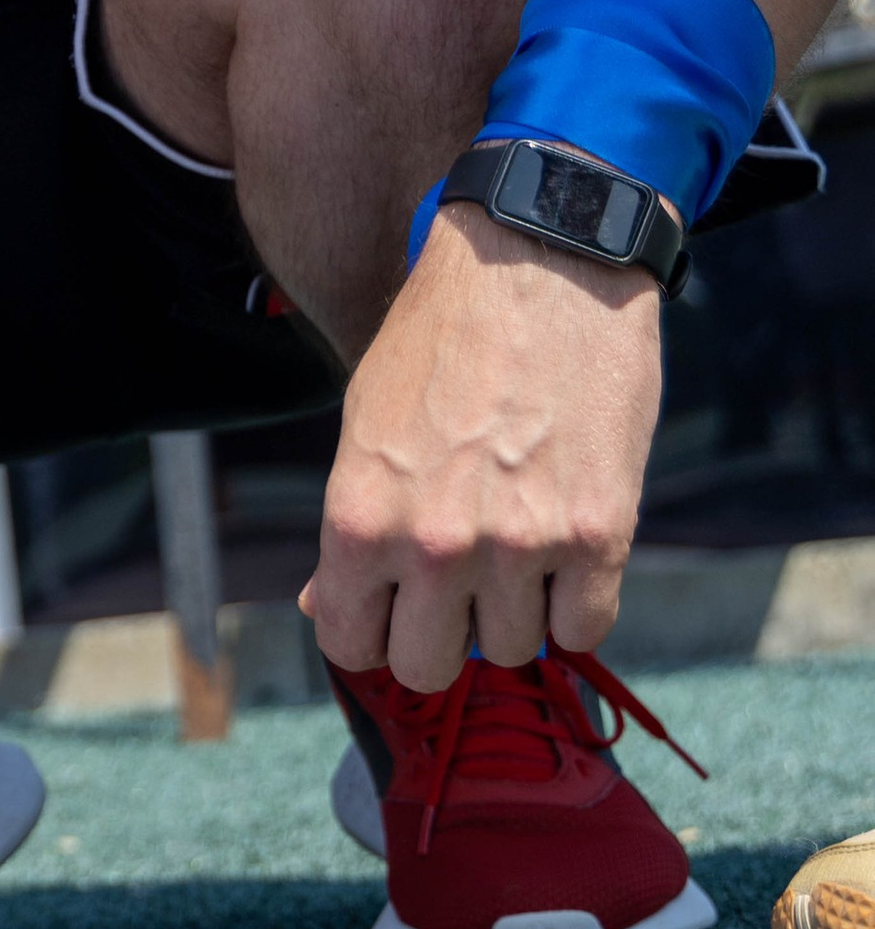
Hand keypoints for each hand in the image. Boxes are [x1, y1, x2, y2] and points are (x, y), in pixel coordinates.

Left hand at [303, 202, 663, 687]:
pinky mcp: (600, 534)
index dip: (373, 629)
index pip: (350, 643)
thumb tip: (327, 604)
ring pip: (513, 651)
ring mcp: (520, 543)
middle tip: (461, 582)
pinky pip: (586, 631)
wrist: (540, 261)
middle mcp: (434, 543)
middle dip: (442, 633)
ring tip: (519, 540)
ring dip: (515, 610)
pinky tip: (568, 554)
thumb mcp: (364, 423)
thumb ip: (353, 528)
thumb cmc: (443, 335)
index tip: (395, 607)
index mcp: (360, 517)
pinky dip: (577, 606)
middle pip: (429, 666)